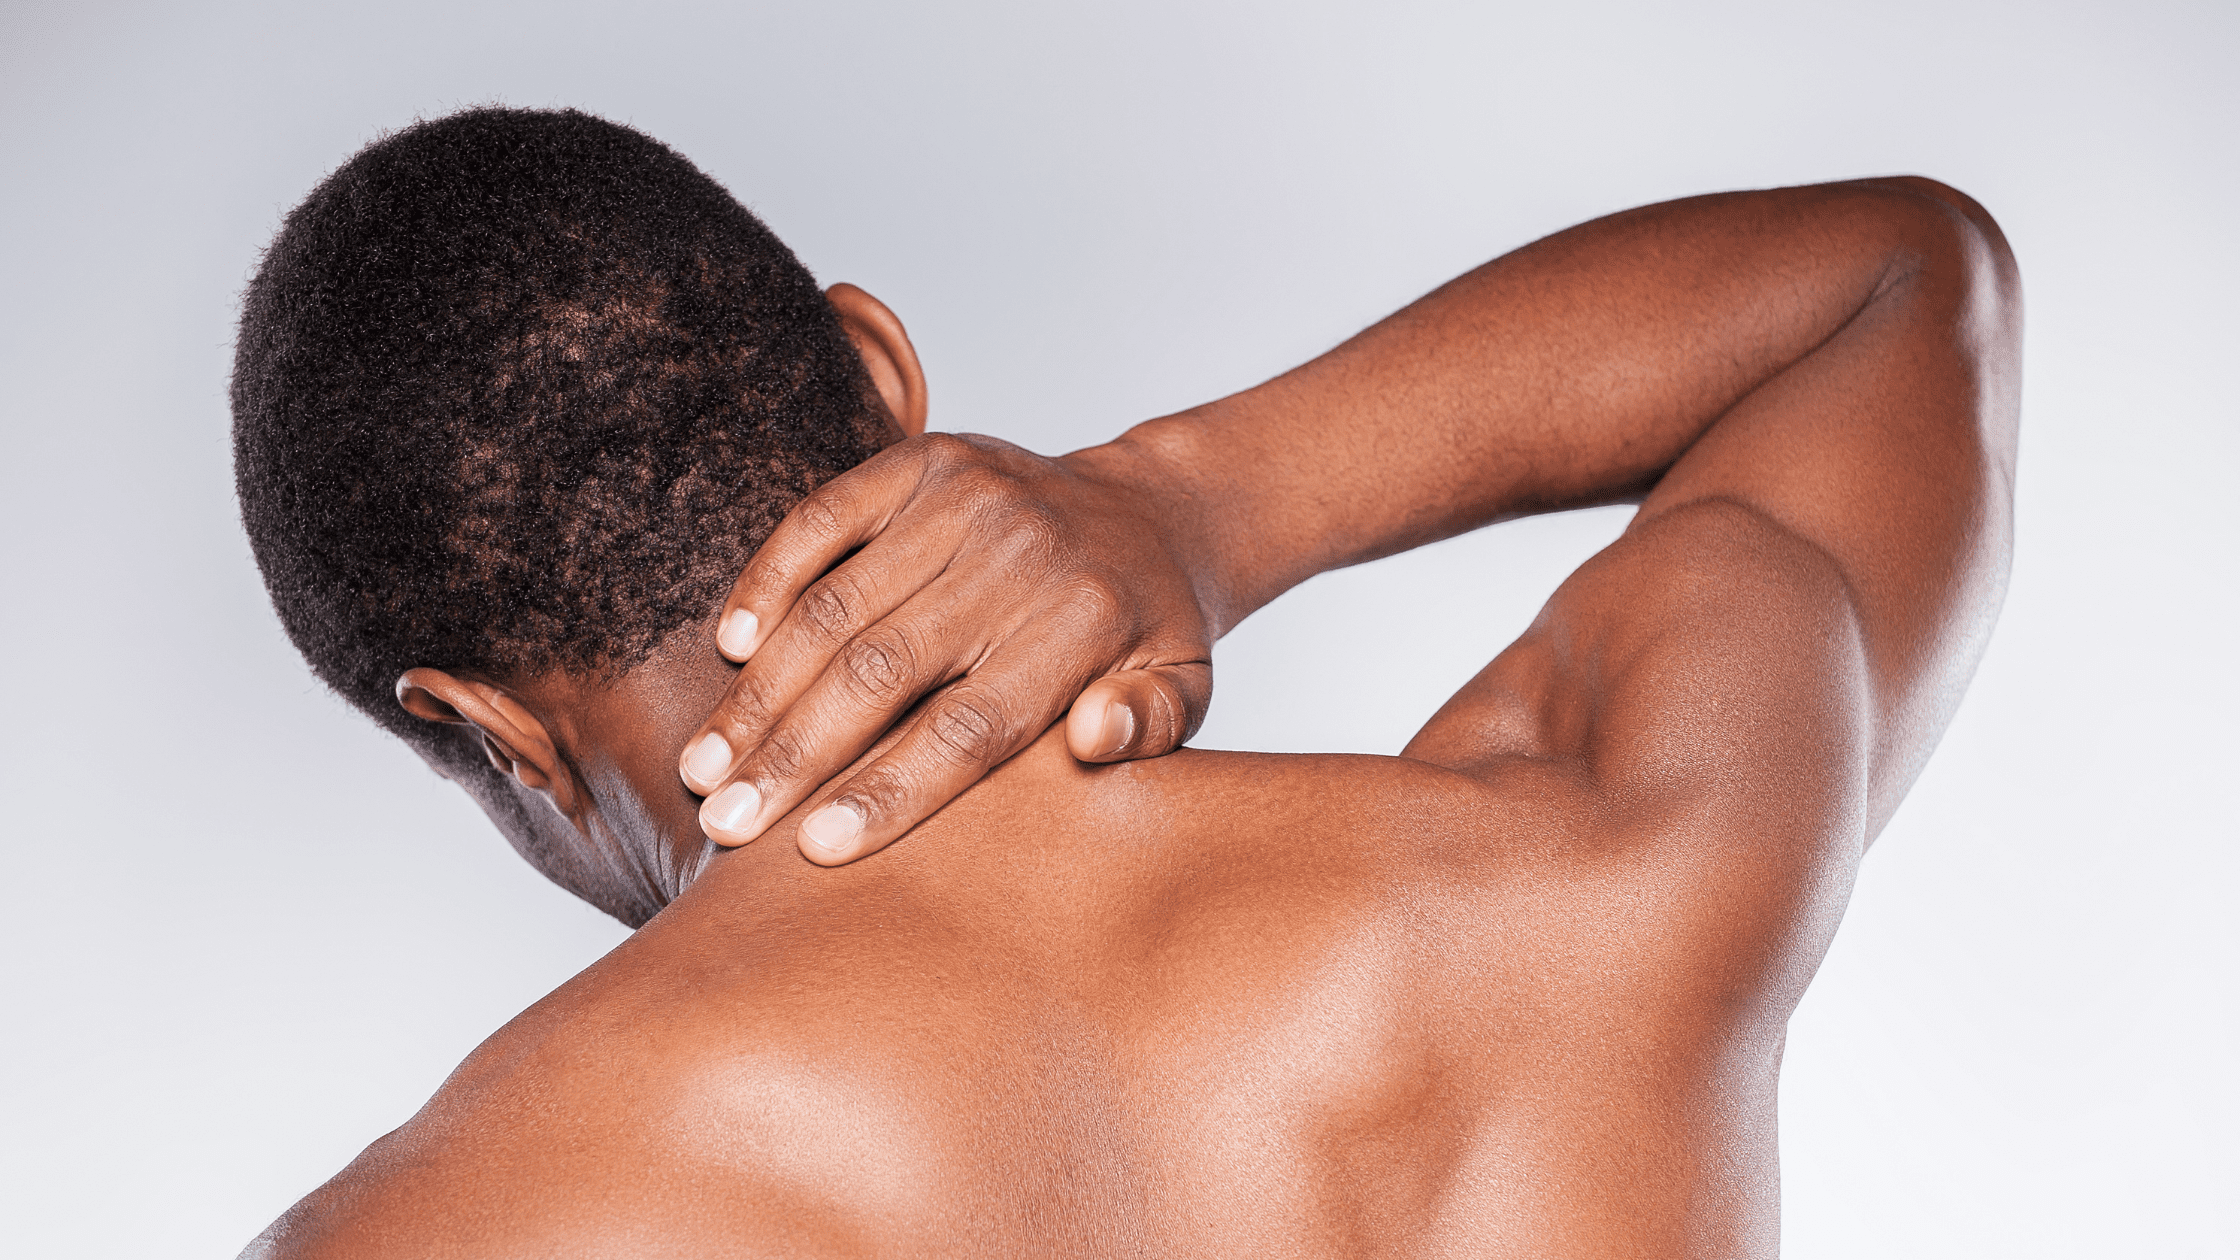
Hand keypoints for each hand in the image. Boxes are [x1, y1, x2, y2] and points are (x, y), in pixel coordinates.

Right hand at [677, 431, 1213, 863]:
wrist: (1155, 511)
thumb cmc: (1151, 634)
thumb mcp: (1186, 692)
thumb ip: (1150, 727)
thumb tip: (1093, 737)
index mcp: (1085, 626)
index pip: (971, 727)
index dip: (890, 791)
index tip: (814, 851)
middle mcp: (1021, 554)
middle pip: (884, 670)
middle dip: (794, 754)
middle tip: (724, 825)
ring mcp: (968, 497)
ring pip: (838, 605)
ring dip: (762, 691)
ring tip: (704, 767)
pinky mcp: (925, 458)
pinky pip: (825, 519)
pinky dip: (769, 582)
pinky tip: (731, 652)